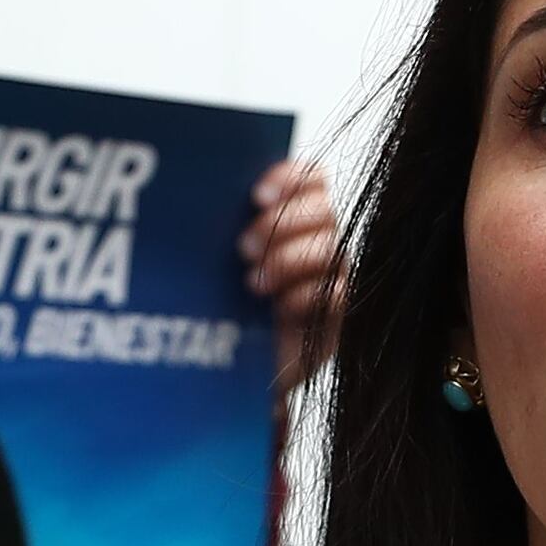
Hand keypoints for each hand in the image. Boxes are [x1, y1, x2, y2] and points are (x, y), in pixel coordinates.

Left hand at [242, 158, 340, 398]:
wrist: (231, 368)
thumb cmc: (223, 305)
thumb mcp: (220, 260)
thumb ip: (228, 224)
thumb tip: (207, 194)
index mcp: (296, 215)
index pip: (312, 177)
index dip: (290, 177)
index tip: (256, 196)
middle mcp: (321, 241)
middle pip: (325, 209)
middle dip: (282, 222)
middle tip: (243, 248)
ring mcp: (333, 278)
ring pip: (332, 248)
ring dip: (289, 260)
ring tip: (253, 283)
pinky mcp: (337, 317)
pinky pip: (337, 294)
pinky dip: (305, 296)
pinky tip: (280, 307)